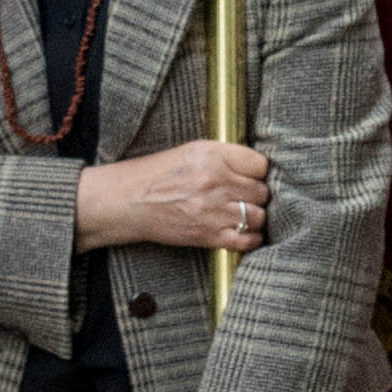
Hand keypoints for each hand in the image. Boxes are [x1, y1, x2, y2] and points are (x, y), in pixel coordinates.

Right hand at [83, 139, 270, 253]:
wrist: (129, 201)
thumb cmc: (158, 174)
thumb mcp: (192, 151)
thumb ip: (225, 156)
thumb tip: (254, 167)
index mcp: (213, 156)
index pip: (260, 164)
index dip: (258, 172)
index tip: (251, 177)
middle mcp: (216, 181)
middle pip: (261, 191)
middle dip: (256, 195)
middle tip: (244, 197)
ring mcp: (213, 210)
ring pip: (258, 216)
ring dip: (254, 217)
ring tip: (243, 214)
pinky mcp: (208, 235)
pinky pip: (247, 240)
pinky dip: (251, 238)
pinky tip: (244, 232)